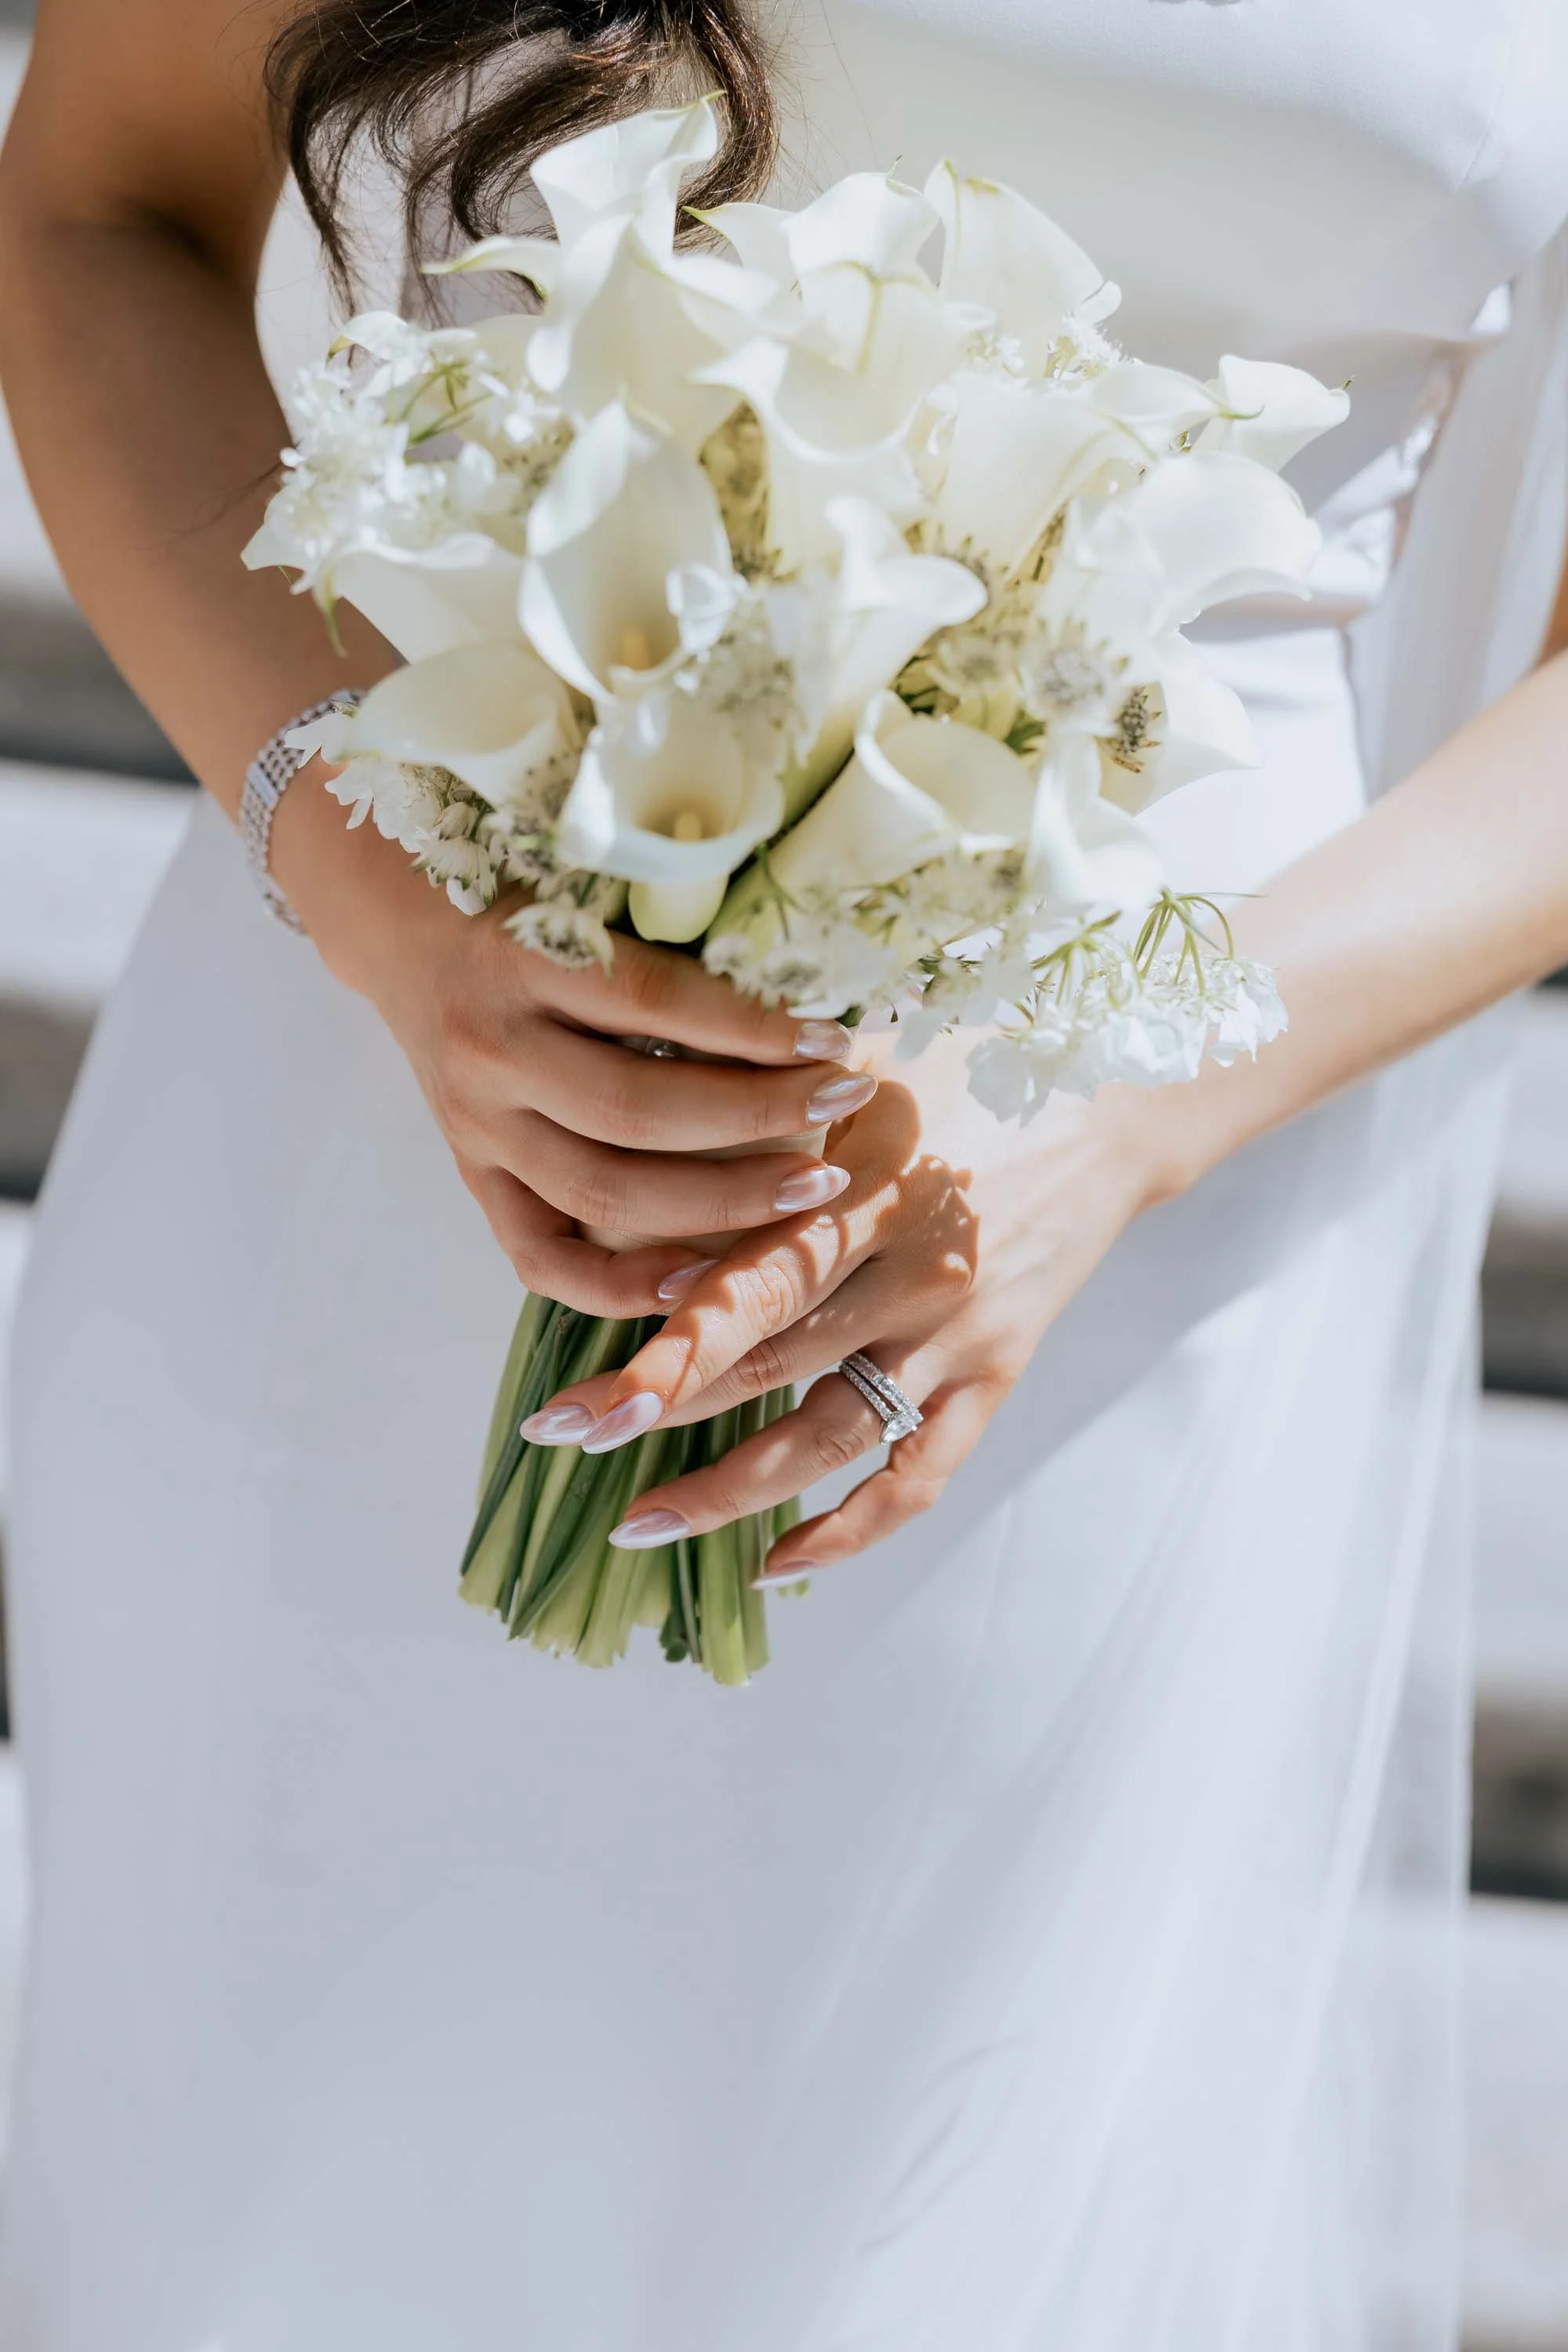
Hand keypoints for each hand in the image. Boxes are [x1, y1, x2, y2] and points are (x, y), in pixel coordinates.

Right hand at [275, 788, 872, 1315]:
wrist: (401, 923)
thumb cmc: (518, 891)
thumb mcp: (580, 883)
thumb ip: (667, 927)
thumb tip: (808, 970)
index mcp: (518, 957)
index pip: (655, 1003)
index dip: (754, 1028)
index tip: (837, 1037)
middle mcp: (490, 1047)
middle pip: (638, 1110)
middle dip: (760, 1117)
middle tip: (848, 1105)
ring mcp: (476, 1122)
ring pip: (604, 1190)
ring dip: (720, 1201)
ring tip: (812, 1189)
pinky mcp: (472, 1171)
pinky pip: (541, 1255)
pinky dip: (618, 1284)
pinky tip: (699, 1280)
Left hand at [525, 1031, 1162, 1573]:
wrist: (1115, 1106)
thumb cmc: (967, 1065)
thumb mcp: (863, 1064)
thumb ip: (764, 1108)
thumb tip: (639, 1128)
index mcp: (875, 1187)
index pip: (753, 1284)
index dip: (666, 1350)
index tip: (581, 1396)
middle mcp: (916, 1271)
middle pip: (769, 1365)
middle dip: (656, 1410)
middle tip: (561, 1440)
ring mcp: (959, 1334)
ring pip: (829, 1438)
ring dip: (728, 1493)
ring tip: (636, 1525)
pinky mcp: (995, 1375)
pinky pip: (919, 1476)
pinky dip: (849, 1532)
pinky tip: (773, 1565)